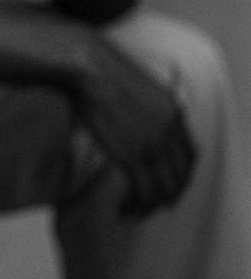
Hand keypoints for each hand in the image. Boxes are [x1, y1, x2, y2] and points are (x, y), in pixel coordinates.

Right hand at [73, 35, 196, 216]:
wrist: (89, 68)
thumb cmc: (102, 70)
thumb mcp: (138, 86)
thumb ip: (150, 107)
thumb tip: (140, 119)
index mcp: (173, 114)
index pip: (190, 155)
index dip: (181, 173)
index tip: (167, 180)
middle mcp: (170, 132)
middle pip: (181, 175)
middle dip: (169, 192)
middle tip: (153, 201)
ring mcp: (154, 146)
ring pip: (166, 188)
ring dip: (152, 205)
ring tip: (136, 210)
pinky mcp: (134, 156)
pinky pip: (146, 192)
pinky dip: (138, 206)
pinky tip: (125, 208)